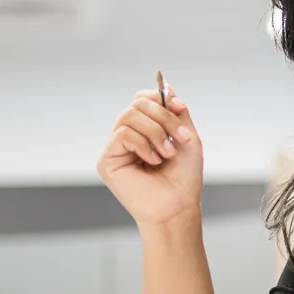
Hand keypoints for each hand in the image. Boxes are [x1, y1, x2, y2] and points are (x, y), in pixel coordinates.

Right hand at [96, 85, 202, 226]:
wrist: (178, 206)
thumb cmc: (183, 178)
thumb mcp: (186, 137)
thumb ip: (176, 112)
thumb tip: (166, 87)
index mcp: (144, 131)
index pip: (142, 100)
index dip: (159, 99)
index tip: (179, 108)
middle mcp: (127, 137)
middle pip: (136, 104)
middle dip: (163, 116)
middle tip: (180, 138)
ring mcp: (115, 149)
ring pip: (129, 116)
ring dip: (155, 132)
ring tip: (166, 153)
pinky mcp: (107, 160)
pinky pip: (122, 134)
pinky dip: (142, 144)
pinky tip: (152, 161)